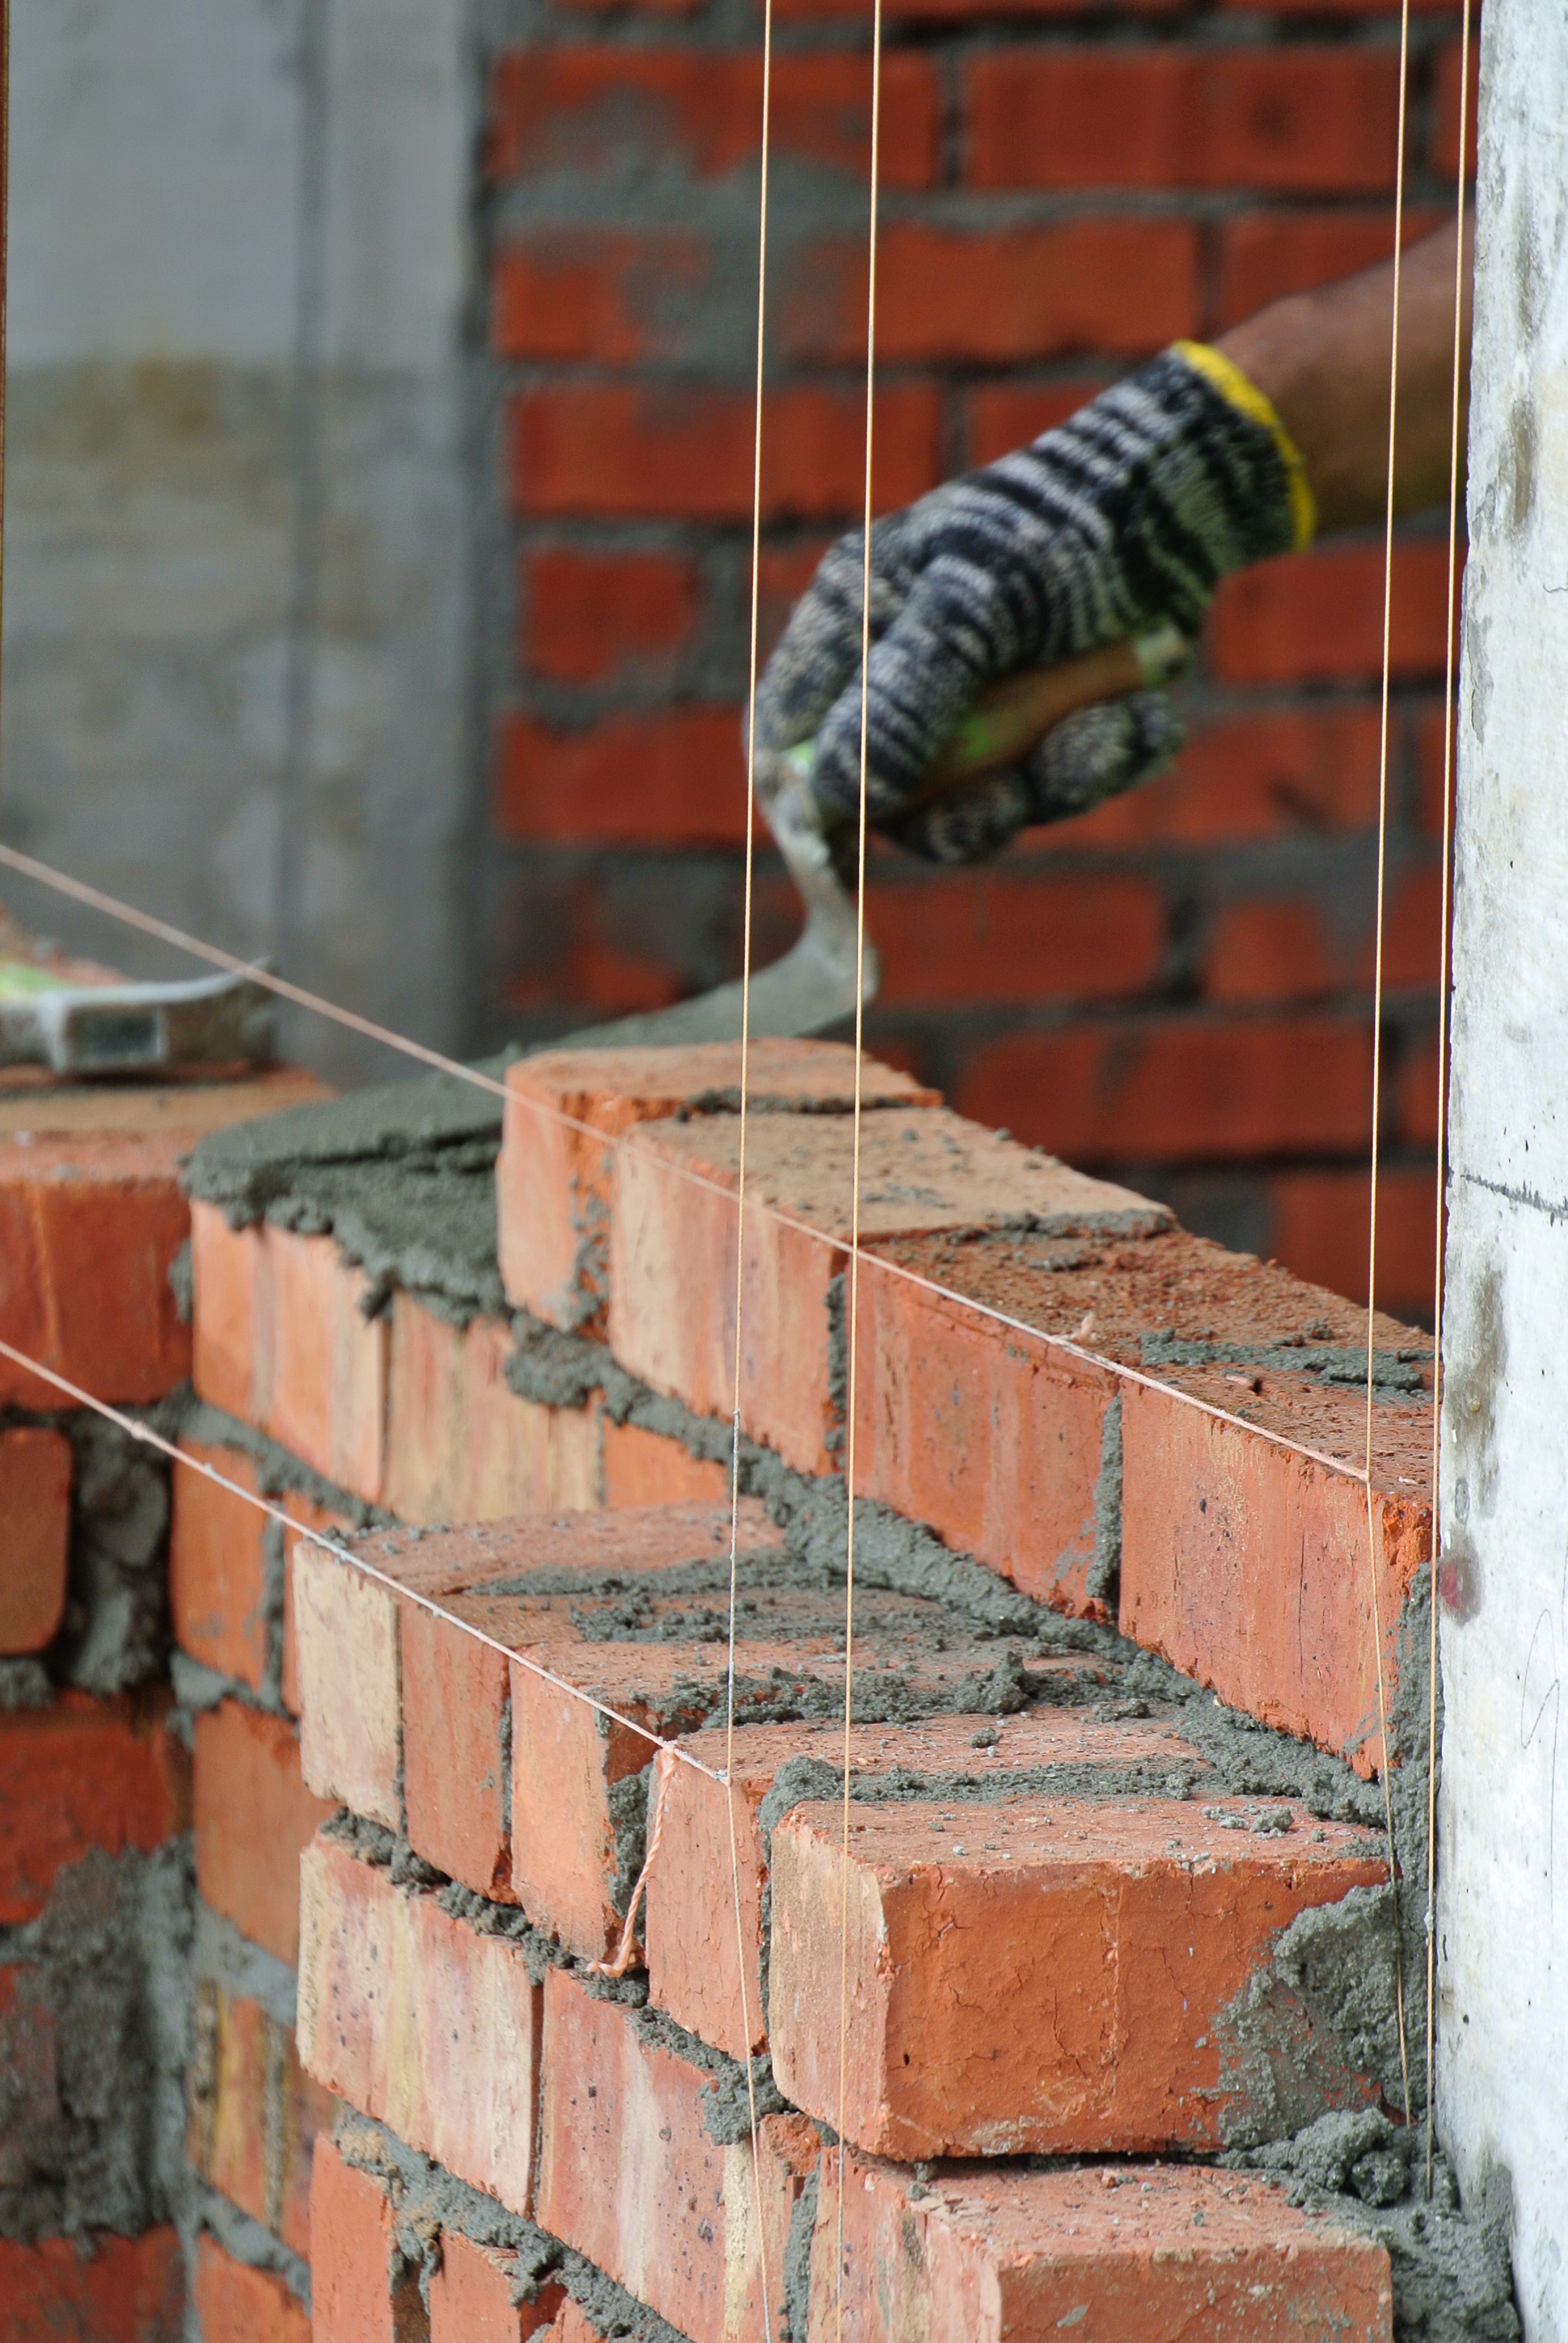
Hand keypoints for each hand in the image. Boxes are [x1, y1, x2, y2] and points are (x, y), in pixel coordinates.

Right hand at [754, 343, 1309, 864]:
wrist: (1189, 503)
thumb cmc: (1063, 528)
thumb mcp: (977, 603)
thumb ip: (904, 695)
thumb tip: (838, 799)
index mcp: (853, 623)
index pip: (785, 738)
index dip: (804, 804)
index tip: (845, 851)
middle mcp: (899, 678)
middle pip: (884, 804)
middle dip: (963, 805)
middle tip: (1018, 789)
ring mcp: (972, 717)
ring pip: (976, 813)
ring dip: (1053, 783)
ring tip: (1117, 722)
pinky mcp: (1041, 738)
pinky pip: (1050, 795)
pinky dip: (1102, 762)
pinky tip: (1147, 716)